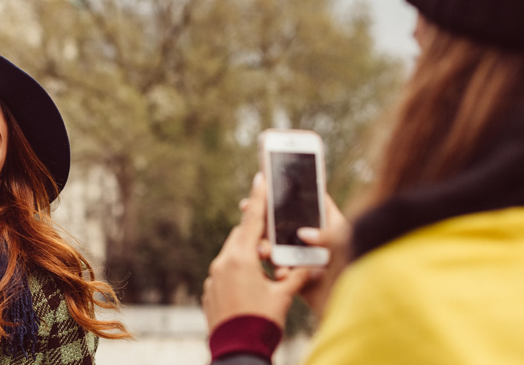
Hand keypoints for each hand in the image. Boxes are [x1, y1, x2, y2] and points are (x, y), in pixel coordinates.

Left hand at [202, 173, 309, 331]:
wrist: (236, 350)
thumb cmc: (263, 322)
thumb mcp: (284, 296)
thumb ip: (298, 275)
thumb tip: (315, 265)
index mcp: (241, 258)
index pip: (253, 220)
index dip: (259, 197)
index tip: (260, 177)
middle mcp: (223, 262)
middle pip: (241, 236)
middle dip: (256, 233)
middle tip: (270, 231)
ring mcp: (213, 277)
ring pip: (232, 254)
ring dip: (247, 254)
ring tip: (264, 263)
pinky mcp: (209, 291)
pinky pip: (224, 272)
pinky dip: (237, 272)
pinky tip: (249, 284)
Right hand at [274, 194, 350, 315]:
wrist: (359, 302)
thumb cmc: (359, 266)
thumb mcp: (347, 243)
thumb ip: (327, 235)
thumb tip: (303, 234)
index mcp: (328, 221)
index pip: (306, 199)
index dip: (287, 190)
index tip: (266, 184)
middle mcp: (313, 236)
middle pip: (283, 220)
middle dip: (264, 216)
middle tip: (246, 207)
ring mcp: (303, 256)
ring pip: (276, 245)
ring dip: (265, 245)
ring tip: (263, 250)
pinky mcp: (298, 276)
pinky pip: (280, 270)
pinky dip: (277, 271)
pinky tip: (280, 274)